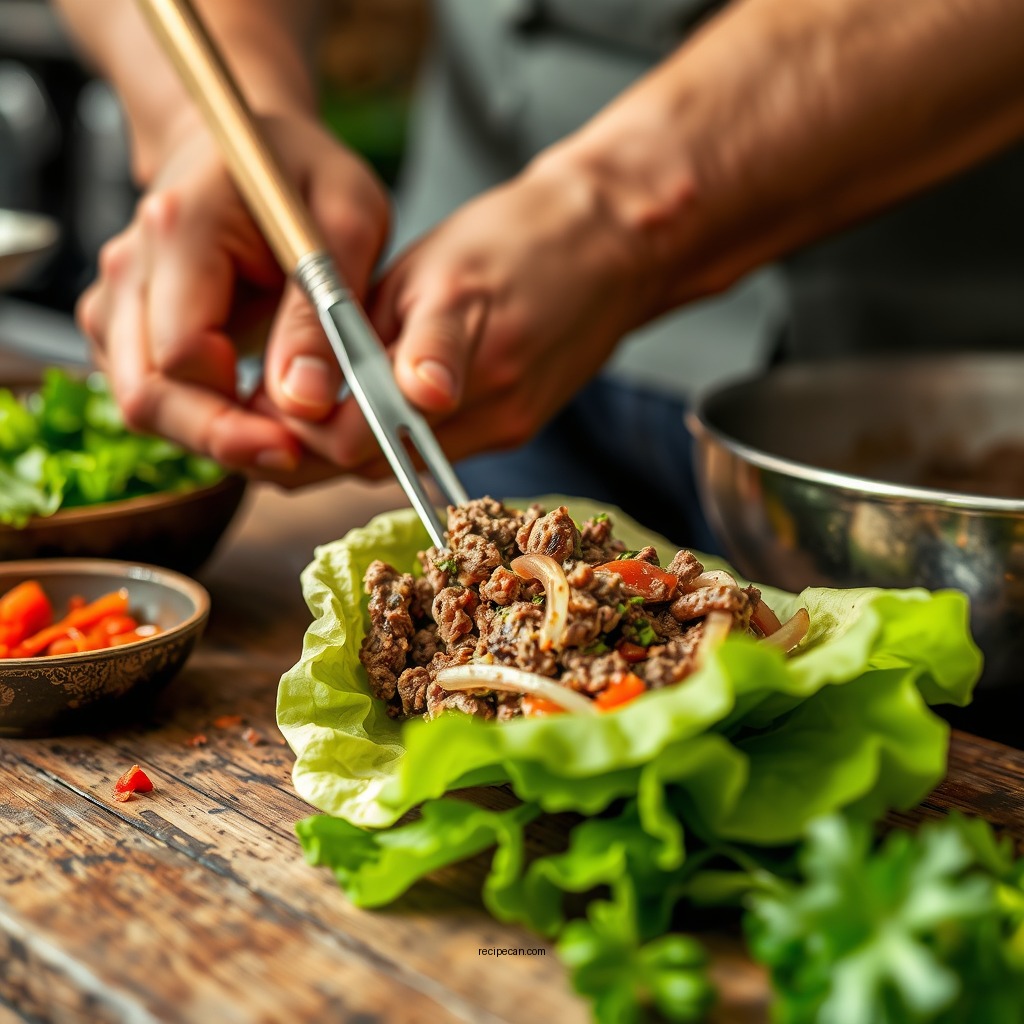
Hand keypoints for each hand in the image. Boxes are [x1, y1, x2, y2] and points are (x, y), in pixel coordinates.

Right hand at [78, 114, 390, 481]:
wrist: (256, 150)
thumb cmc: (305, 172)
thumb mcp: (350, 218)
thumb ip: (325, 307)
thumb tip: (305, 399)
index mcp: (180, 225)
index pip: (180, 353)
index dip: (235, 413)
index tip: (299, 439)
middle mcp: (132, 265)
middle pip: (148, 393)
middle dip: (223, 441)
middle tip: (295, 459)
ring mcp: (120, 298)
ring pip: (145, 404)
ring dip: (214, 437)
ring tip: (287, 442)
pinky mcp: (127, 326)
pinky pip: (154, 394)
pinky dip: (205, 418)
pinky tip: (260, 419)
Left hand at [275, 153, 648, 474]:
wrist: (610, 245)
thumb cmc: (507, 240)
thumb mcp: (418, 269)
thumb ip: (362, 334)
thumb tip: (296, 395)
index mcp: (449, 342)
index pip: (351, 437)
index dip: (299, 433)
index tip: (264, 411)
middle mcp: (487, 397)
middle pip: (375, 467)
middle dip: (319, 449)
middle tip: (280, 417)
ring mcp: (510, 422)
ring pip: (404, 469)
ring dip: (360, 449)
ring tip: (324, 409)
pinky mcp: (522, 430)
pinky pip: (441, 455)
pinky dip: (403, 442)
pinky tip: (382, 411)